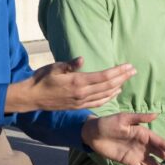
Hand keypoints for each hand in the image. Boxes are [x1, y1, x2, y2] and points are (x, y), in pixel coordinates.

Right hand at [6, 57, 134, 112]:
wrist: (31, 98)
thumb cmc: (41, 79)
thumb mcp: (54, 67)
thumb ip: (69, 64)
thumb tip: (81, 59)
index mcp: (77, 82)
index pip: (104, 77)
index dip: (119, 71)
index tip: (129, 66)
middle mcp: (82, 94)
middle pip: (108, 85)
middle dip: (123, 77)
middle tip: (134, 70)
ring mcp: (81, 101)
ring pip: (105, 95)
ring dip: (119, 86)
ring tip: (128, 79)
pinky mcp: (78, 106)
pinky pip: (98, 102)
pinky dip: (109, 97)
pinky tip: (115, 92)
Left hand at [82, 112, 164, 164]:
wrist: (92, 133)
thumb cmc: (108, 123)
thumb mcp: (124, 118)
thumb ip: (140, 118)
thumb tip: (157, 114)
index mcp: (145, 134)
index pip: (161, 144)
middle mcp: (144, 146)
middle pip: (163, 157)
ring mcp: (138, 155)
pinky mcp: (130, 163)